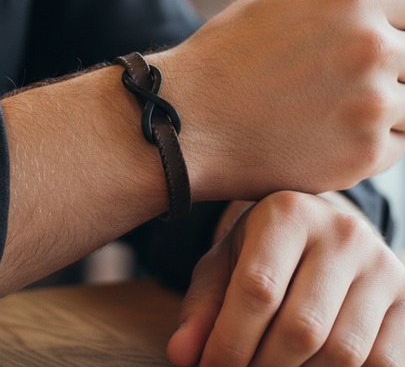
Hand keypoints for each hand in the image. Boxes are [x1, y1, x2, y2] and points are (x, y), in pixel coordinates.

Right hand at [152, 0, 404, 199]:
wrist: (191, 121)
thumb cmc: (230, 53)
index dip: (401, 23)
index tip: (388, 37)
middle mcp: (372, 46)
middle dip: (395, 65)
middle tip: (350, 77)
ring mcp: (374, 103)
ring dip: (389, 102)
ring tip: (339, 104)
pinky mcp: (367, 154)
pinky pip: (400, 142)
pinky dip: (378, 139)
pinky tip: (334, 131)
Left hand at [167, 190, 404, 366]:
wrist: (320, 231)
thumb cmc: (262, 250)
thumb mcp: (225, 263)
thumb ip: (203, 306)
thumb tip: (182, 355)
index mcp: (288, 211)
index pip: (258, 289)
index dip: (229, 343)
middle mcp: (341, 231)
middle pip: (301, 326)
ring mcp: (380, 263)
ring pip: (342, 351)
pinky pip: (381, 361)